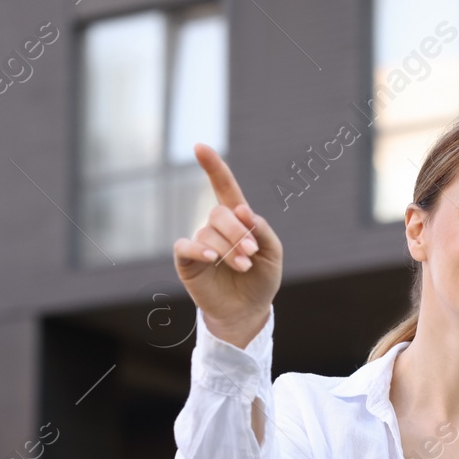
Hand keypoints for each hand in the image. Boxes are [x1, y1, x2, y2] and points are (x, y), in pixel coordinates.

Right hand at [172, 144, 283, 348]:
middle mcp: (215, 227)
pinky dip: (200, 249)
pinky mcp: (187, 261)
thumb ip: (262, 229)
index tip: (200, 146)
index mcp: (237, 220)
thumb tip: (242, 211)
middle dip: (237, 231)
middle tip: (250, 253)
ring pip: (207, 232)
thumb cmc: (261, 281)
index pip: (224, 187)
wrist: (248, 312)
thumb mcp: (272, 253)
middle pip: (219, 213)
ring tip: (243, 267)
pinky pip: (186, 246)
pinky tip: (213, 259)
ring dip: (228, 248)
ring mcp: (199, 243)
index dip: (213, 167)